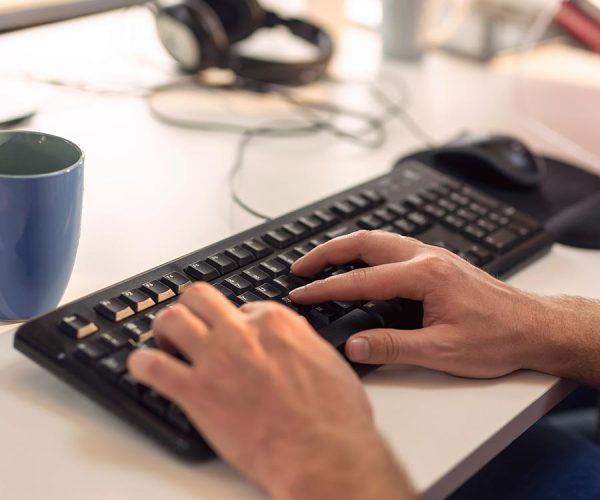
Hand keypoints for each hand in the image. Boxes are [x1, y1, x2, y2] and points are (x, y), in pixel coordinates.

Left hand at [128, 283, 412, 499]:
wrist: (324, 455)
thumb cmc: (335, 417)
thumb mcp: (330, 361)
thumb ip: (303, 343)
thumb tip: (294, 342)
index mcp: (276, 323)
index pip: (242, 305)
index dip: (234, 322)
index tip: (231, 335)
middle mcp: (241, 333)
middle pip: (199, 298)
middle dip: (192, 309)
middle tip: (190, 327)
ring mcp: (216, 360)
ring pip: (170, 320)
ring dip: (163, 330)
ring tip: (165, 345)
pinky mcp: (196, 393)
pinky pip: (152, 366)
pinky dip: (140, 364)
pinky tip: (143, 369)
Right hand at [290, 230, 544, 378]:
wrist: (534, 327)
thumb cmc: (497, 338)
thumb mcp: (442, 351)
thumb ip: (393, 347)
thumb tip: (354, 345)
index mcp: (425, 275)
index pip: (361, 280)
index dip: (325, 288)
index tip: (301, 295)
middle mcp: (427, 256)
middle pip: (364, 242)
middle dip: (326, 252)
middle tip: (300, 266)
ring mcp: (433, 254)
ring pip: (378, 239)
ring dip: (345, 247)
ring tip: (321, 261)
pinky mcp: (438, 260)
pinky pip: (392, 245)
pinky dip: (366, 250)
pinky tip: (360, 263)